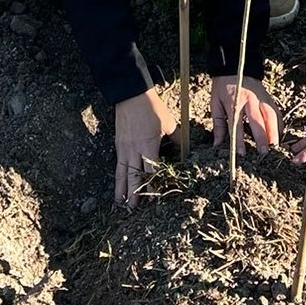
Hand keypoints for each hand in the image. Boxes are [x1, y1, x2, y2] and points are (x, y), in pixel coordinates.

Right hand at [114, 88, 177, 208]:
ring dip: (121, 189)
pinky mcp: (118, 145)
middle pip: (133, 176)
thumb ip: (178, 139)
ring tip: (120, 203)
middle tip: (134, 208)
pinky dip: (118, 178)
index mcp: (148, 146)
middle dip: (134, 193)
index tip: (155, 198)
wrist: (131, 95)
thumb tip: (187, 151)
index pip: (151, 171)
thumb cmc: (152, 109)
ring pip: (122, 173)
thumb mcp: (169, 123)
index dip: (152, 186)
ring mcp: (124, 148)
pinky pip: (118, 165)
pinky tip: (118, 186)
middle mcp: (134, 150)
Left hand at [211, 74, 279, 156]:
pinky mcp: (268, 98)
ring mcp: (261, 98)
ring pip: (270, 116)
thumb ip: (218, 124)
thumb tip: (217, 144)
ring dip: (273, 132)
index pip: (237, 124)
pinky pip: (276, 112)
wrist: (234, 67)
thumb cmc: (222, 87)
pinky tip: (279, 135)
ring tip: (274, 147)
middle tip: (263, 153)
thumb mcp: (215, 103)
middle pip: (258, 121)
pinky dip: (279, 124)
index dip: (239, 140)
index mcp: (234, 102)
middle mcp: (250, 100)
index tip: (242, 154)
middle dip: (262, 138)